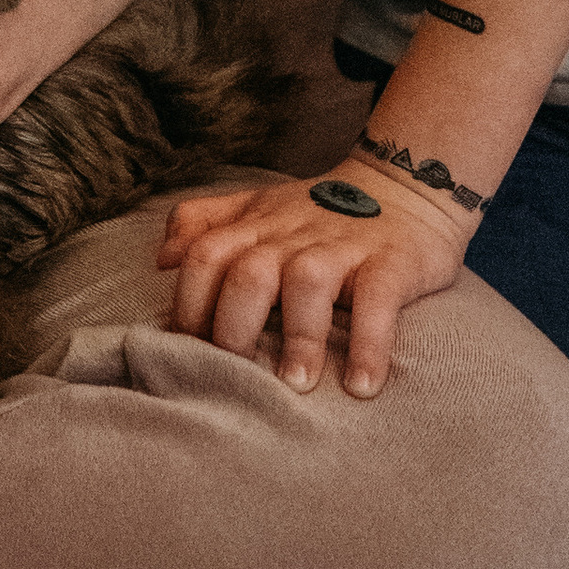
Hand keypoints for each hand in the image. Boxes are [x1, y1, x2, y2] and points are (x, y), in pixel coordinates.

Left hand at [157, 169, 469, 398]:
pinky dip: (370, 343)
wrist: (407, 183)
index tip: (190, 353)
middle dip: (234, 328)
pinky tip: (362, 385)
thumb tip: (161, 260)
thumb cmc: (319, 212)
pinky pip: (378, 300)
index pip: (205, 258)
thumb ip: (204, 224)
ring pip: (307, 282)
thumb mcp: (257, 206)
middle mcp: (293, 235)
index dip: (190, 305)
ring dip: (298, 338)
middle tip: (237, 375)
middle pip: (247, 273)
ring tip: (295, 385)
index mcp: (256, 225)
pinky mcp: (392, 261)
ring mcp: (343, 247)